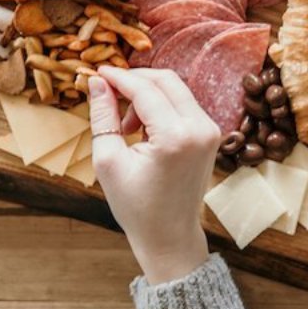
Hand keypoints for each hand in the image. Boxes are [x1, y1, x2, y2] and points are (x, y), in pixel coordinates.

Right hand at [89, 68, 220, 283]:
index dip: (118, 78)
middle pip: (165, 80)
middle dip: (135, 80)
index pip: (145, 89)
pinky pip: (183, 104)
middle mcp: (200, 128)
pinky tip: (142, 129)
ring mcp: (210, 131)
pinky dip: (161, 106)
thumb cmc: (136, 206)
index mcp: (175, 137)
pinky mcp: (211, 134)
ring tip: (125, 125)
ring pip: (175, 89)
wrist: (169, 236)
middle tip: (108, 91)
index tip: (97, 72)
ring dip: (147, 94)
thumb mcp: (108, 160)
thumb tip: (96, 82)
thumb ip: (103, 116)